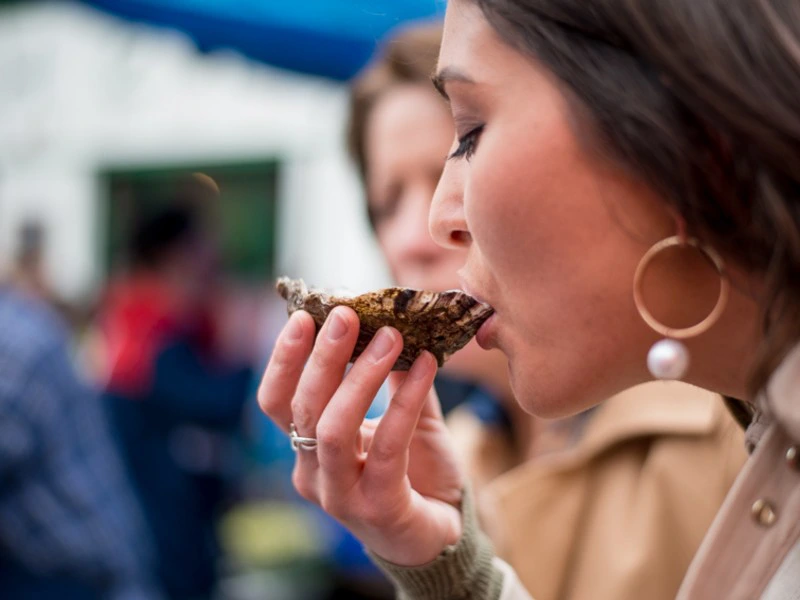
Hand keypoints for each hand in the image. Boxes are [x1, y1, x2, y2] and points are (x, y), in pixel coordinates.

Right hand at [257, 307, 464, 565]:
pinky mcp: (379, 509)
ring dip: (359, 377)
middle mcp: (314, 473)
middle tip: (346, 315)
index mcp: (307, 448)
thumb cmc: (413, 471)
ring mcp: (342, 496)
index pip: (277, 401)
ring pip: (334, 430)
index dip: (284, 359)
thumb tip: (393, 321)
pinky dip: (405, 401)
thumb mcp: (403, 416)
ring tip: (390, 336)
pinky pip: (388, 447)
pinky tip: (426, 367)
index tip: (305, 316)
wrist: (440, 531)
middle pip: (302, 410)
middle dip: (322, 358)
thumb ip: (395, 376)